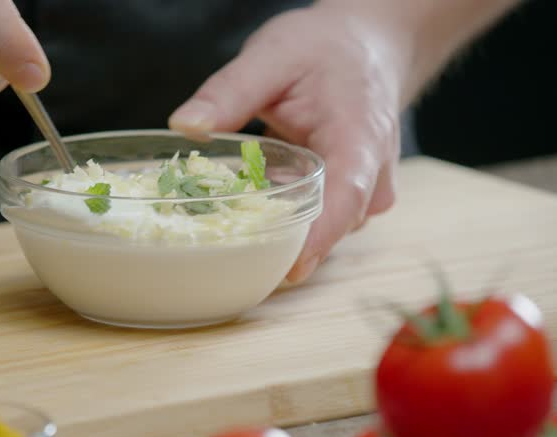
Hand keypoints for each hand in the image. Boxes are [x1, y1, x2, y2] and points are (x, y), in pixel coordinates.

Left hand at [169, 4, 405, 282]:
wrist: (368, 44)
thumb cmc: (325, 48)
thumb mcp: (271, 56)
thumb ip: (229, 91)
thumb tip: (185, 125)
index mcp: (360, 137)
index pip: (345, 198)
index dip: (318, 238)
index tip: (288, 269)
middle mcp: (374, 173)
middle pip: (335, 225)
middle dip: (288, 243)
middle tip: (226, 249)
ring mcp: (370, 189)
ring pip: (329, 228)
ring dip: (287, 230)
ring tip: (234, 226)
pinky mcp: (356, 196)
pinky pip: (325, 219)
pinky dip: (291, 217)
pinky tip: (255, 209)